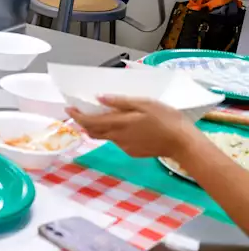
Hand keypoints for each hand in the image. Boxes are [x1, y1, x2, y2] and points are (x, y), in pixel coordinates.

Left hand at [68, 96, 200, 160]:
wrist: (182, 143)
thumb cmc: (166, 119)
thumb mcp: (144, 104)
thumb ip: (121, 102)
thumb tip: (99, 98)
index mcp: (118, 124)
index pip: (89, 121)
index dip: (76, 115)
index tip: (68, 108)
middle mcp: (117, 138)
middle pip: (92, 131)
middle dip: (84, 122)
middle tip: (81, 112)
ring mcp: (124, 147)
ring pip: (105, 137)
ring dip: (100, 127)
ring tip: (105, 116)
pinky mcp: (132, 152)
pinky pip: (118, 142)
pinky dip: (115, 133)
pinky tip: (126, 127)